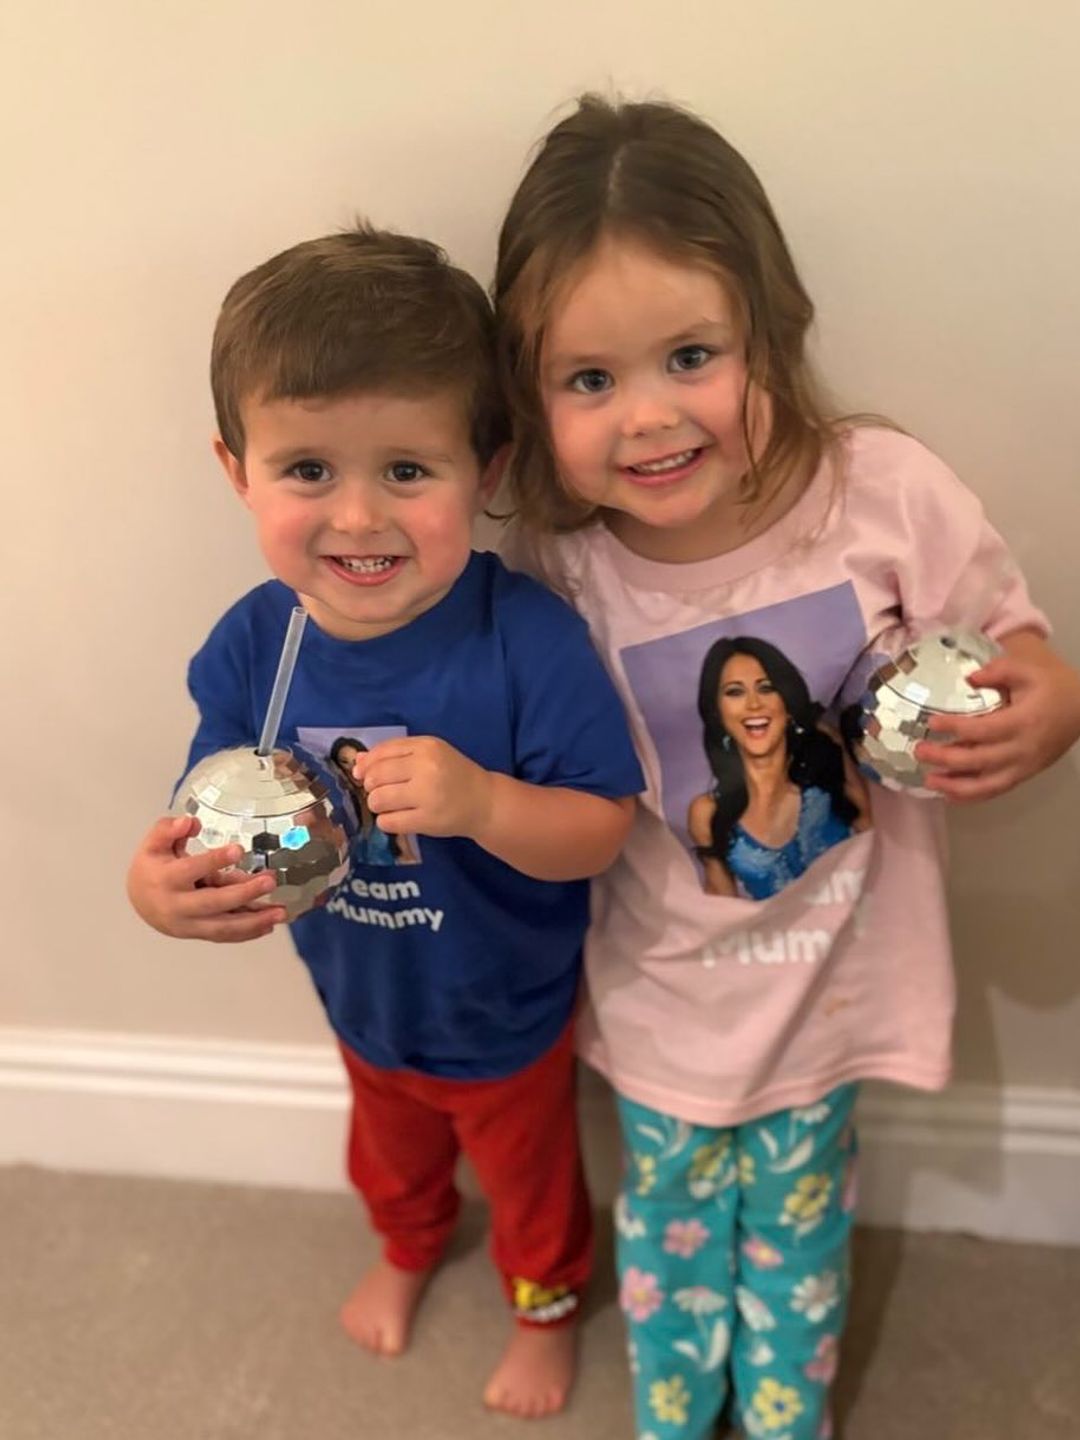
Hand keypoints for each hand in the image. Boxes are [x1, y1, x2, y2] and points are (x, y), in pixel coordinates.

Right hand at [126, 814, 287, 940]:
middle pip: (212, 903)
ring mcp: (188, 924)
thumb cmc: (152, 867)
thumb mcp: (154, 843)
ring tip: (281, 912)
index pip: (191, 869)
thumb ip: (169, 829)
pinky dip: (248, 933)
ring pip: (222, 927)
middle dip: (243, 894)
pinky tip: (269, 924)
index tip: (238, 850)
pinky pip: (225, 936)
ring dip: (254, 922)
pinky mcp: (198, 934)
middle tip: (270, 881)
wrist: (139, 901)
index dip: (214, 860)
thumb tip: (190, 822)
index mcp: (165, 879)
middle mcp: (177, 906)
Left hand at [352, 737, 492, 838]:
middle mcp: (426, 768)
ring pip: (378, 800)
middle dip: (371, 787)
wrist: (484, 801)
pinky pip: (388, 822)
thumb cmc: (453, 774)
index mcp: (426, 747)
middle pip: (376, 777)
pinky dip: (386, 822)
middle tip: (382, 791)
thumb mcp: (429, 755)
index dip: (366, 765)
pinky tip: (397, 818)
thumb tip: (357, 761)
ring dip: (377, 805)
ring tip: (390, 806)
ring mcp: (427, 795)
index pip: (381, 753)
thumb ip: (395, 754)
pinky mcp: (427, 820)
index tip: (362, 775)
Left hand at [916, 637, 1079, 801]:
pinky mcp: (1024, 775)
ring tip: (928, 781)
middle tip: (919, 751)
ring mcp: (1024, 766)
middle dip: (946, 758)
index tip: (932, 723)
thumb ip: (998, 670)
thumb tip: (969, 679)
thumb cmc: (1051, 686)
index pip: (983, 729)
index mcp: (1023, 721)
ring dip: (955, 786)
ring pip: (987, 785)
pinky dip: (972, 796)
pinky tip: (949, 795)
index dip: (955, 728)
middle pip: (980, 760)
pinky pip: (997, 790)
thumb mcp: (1027, 670)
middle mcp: (1022, 749)